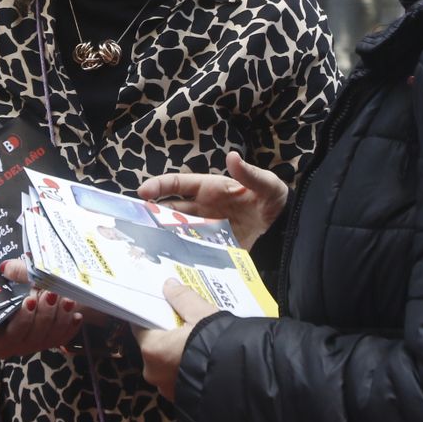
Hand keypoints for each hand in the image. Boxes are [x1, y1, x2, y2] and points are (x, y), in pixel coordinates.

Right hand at [0, 260, 83, 356]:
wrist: (32, 291)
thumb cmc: (14, 287)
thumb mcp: (13, 278)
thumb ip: (12, 274)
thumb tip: (7, 268)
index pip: (5, 335)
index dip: (20, 319)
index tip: (30, 300)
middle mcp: (12, 345)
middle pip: (30, 338)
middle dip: (44, 315)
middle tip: (51, 294)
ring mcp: (31, 346)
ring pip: (47, 339)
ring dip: (59, 318)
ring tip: (67, 300)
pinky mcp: (48, 343)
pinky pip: (61, 339)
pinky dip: (69, 327)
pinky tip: (75, 315)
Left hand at [132, 279, 220, 400]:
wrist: (241, 380)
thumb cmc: (215, 344)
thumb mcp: (201, 314)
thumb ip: (183, 298)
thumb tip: (169, 285)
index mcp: (152, 349)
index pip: (140, 327)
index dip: (152, 316)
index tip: (163, 308)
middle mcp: (153, 372)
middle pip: (155, 346)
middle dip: (168, 336)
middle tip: (186, 323)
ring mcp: (167, 390)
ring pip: (167, 364)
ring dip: (179, 354)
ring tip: (199, 342)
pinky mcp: (183, 401)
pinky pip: (180, 379)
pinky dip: (188, 369)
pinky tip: (204, 360)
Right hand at [136, 152, 287, 249]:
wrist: (285, 228)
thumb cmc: (273, 199)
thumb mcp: (266, 184)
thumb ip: (249, 174)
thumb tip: (232, 157)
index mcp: (209, 188)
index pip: (178, 185)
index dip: (159, 186)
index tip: (143, 192)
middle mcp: (202, 209)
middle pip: (170, 211)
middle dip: (152, 216)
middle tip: (136, 224)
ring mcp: (205, 230)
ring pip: (176, 233)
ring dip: (163, 238)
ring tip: (148, 247)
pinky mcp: (213, 249)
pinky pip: (192, 253)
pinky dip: (180, 256)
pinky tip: (172, 264)